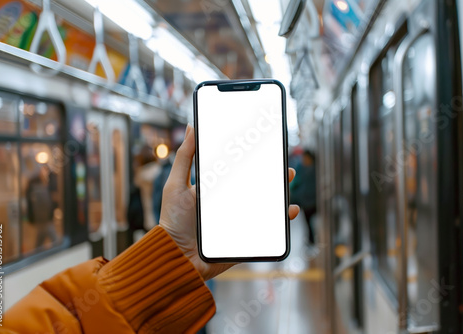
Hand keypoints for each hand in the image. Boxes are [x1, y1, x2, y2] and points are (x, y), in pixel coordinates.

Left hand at [159, 124, 299, 280]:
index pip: (236, 169)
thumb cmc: (173, 221)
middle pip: (255, 184)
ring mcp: (240, 218)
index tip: (262, 143)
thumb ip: (184, 158)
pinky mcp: (247, 235)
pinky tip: (289, 210)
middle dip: (271, 172)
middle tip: (281, 161)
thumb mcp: (176, 184)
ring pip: (266, 202)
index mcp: (215, 188)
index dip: (250, 157)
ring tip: (288, 178)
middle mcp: (229, 201)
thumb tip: (191, 128)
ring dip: (280, 191)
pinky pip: (269, 226)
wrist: (178, 257)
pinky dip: (283, 219)